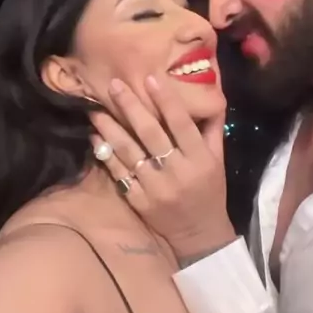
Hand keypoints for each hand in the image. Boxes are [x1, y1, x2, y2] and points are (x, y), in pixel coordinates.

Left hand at [90, 75, 235, 261]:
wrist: (198, 235)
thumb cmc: (210, 191)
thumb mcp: (218, 160)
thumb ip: (211, 129)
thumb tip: (210, 94)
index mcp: (200, 159)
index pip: (181, 123)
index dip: (166, 100)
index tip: (150, 78)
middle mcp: (177, 171)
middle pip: (151, 133)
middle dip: (131, 107)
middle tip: (114, 84)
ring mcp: (156, 188)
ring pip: (129, 152)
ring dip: (110, 128)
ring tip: (95, 109)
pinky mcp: (139, 201)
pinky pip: (119, 173)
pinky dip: (106, 155)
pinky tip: (95, 138)